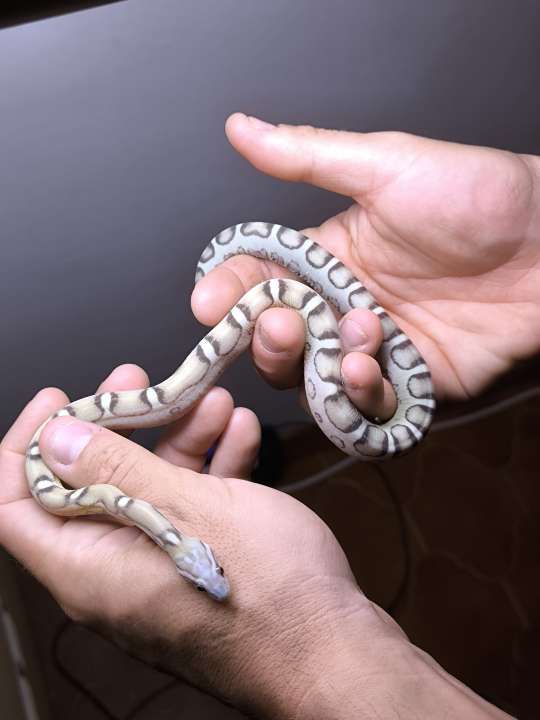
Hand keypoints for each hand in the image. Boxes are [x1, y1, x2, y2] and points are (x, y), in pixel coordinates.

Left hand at [0, 368, 511, 718]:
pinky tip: (239, 434)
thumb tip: (53, 439)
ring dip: (176, 439)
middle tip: (143, 381)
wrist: (336, 650)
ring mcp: (159, 568)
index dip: (25, 446)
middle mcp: (113, 573)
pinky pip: (186, 509)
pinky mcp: (198, 565)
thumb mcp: (188, 508)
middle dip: (118, 425)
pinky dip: (207, 468)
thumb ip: (114, 469)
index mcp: (89, 568)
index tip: (59, 398)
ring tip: (212, 400)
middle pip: (87, 486)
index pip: (15, 505)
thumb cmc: (268, 590)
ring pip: (147, 490)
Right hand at [192, 114, 539, 419]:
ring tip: (357, 336)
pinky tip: (370, 370)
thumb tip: (239, 129)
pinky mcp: (408, 383)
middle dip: (268, 337)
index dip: (227, 292)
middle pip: (274, 339)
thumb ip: (306, 157)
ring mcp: (372, 349)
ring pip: (310, 380)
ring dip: (316, 367)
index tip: (208, 303)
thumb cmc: (475, 196)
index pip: (256, 279)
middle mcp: (341, 306)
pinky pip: (362, 408)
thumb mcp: (385, 165)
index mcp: (327, 256)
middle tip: (283, 322)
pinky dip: (355, 398)